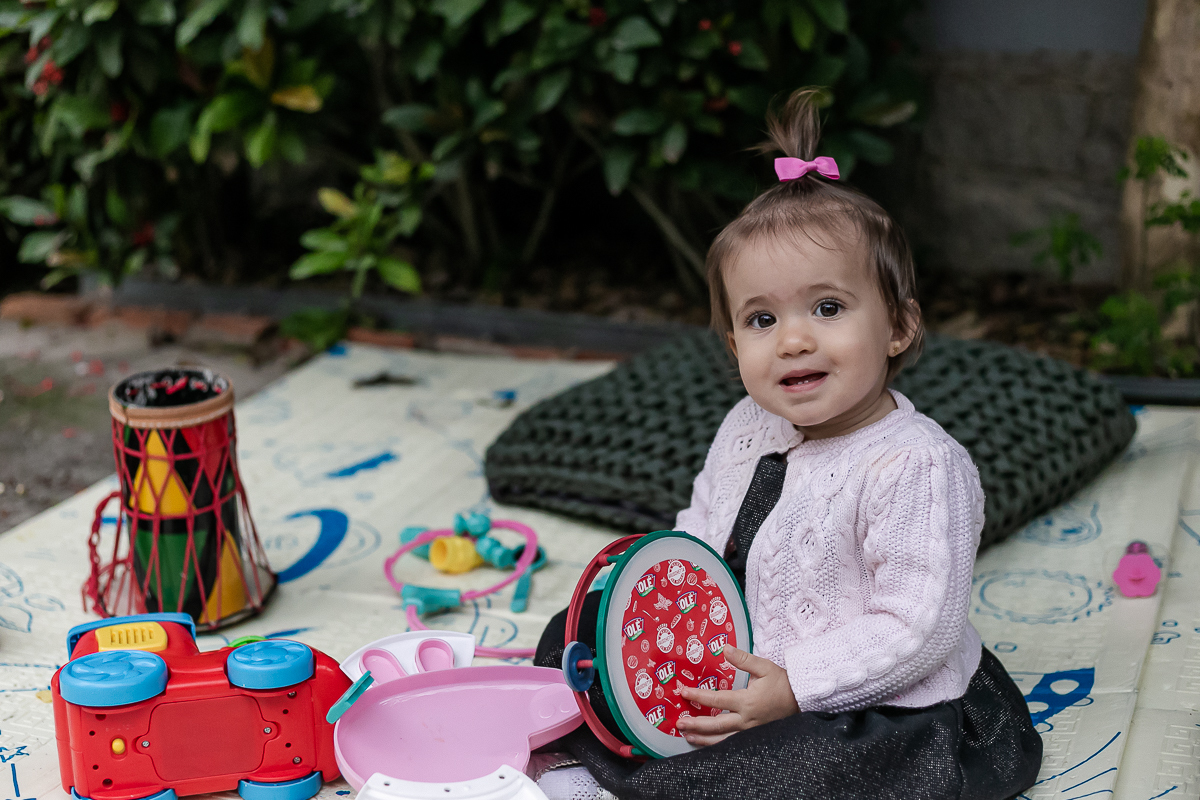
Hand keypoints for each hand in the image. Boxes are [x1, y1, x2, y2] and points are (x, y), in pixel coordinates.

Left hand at [675, 645, 798, 745]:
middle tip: (678, 723)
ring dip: (704, 739)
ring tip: (687, 738)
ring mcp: (750, 732)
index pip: (716, 700)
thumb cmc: (783, 683)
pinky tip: (708, 744)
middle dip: (695, 724)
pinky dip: (718, 745)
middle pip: (715, 725)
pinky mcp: (754, 738)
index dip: (698, 695)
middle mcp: (746, 720)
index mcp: (747, 701)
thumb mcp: (764, 667)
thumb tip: (724, 648)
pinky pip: (733, 744)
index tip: (683, 692)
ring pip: (723, 740)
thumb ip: (743, 659)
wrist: (802, 700)